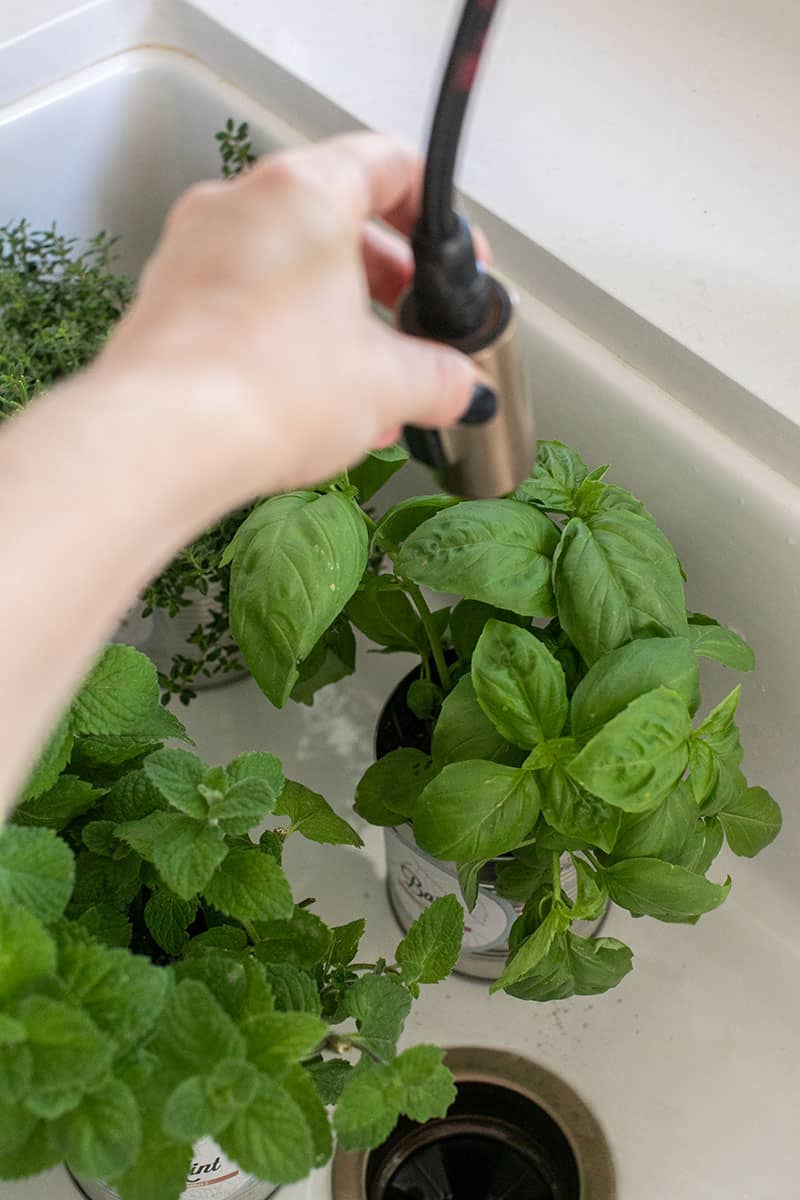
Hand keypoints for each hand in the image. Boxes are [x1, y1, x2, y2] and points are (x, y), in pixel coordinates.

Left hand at [96, 133, 480, 500]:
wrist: (165, 440)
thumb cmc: (263, 385)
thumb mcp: (387, 385)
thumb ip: (441, 378)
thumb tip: (461, 388)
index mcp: (302, 192)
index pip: (387, 164)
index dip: (436, 213)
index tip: (455, 256)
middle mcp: (238, 206)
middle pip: (334, 220)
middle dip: (386, 281)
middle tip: (414, 326)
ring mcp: (192, 253)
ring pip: (286, 269)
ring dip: (337, 320)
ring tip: (367, 384)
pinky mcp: (166, 305)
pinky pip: (244, 306)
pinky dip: (286, 340)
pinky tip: (311, 402)